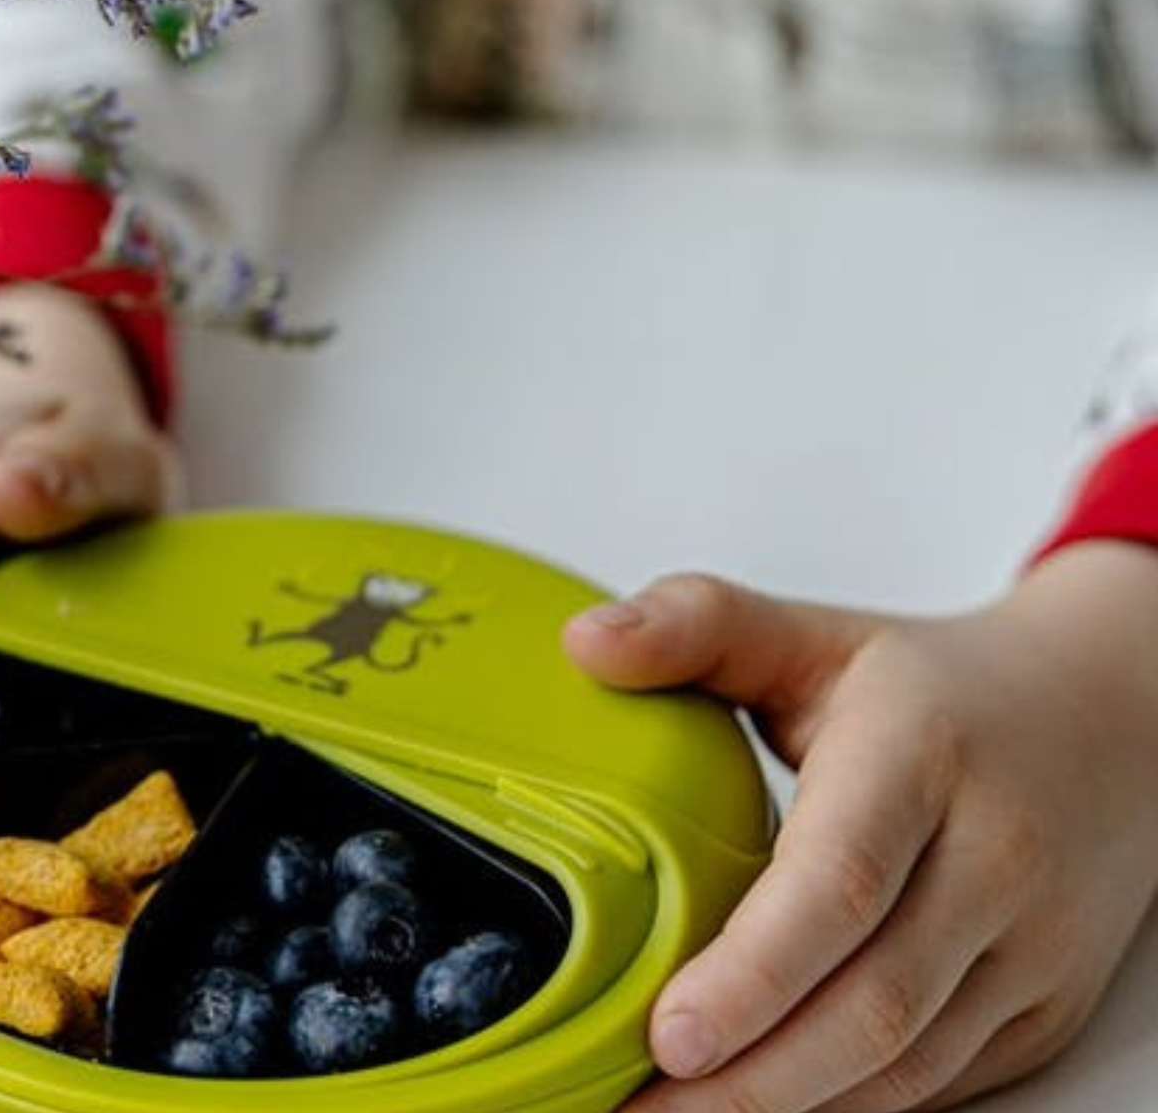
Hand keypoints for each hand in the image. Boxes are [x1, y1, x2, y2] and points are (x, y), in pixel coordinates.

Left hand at [562, 542, 1157, 1110]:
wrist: (1105, 724)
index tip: (665, 1032)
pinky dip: (848, 1107)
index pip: (837, 883)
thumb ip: (694, 624)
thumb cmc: (930, 688)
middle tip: (642, 1110)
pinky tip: (763, 1106)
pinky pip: (940, 1084)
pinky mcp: (1041, 1011)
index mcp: (920, 756)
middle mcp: (991, 860)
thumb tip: (585, 645)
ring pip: (908, 1064)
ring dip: (789, 1109)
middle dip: (752, 1078)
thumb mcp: (808, 633)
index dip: (752, 971)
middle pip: (871, 1003)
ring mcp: (1029, 948)